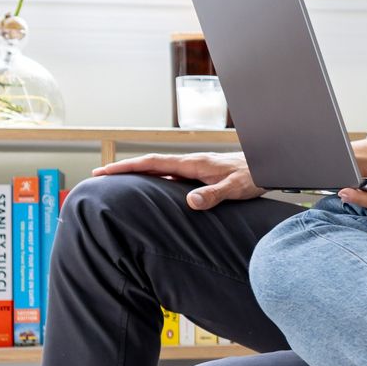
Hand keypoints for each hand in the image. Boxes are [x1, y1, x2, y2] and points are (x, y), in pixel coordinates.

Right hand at [90, 151, 263, 210]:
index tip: (104, 171)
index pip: (152, 164)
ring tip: (116, 183)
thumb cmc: (253, 176)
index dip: (126, 168)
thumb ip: (213, 195)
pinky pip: (170, 176)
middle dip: (123, 170)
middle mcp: (189, 163)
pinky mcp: (199, 175)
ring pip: (158, 170)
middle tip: (98, 176)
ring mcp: (194, 168)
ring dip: (137, 175)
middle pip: (149, 165)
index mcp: (192, 164)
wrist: (268, 166)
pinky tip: (150, 190)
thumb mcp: (234, 188)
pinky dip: (154, 180)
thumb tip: (189, 202)